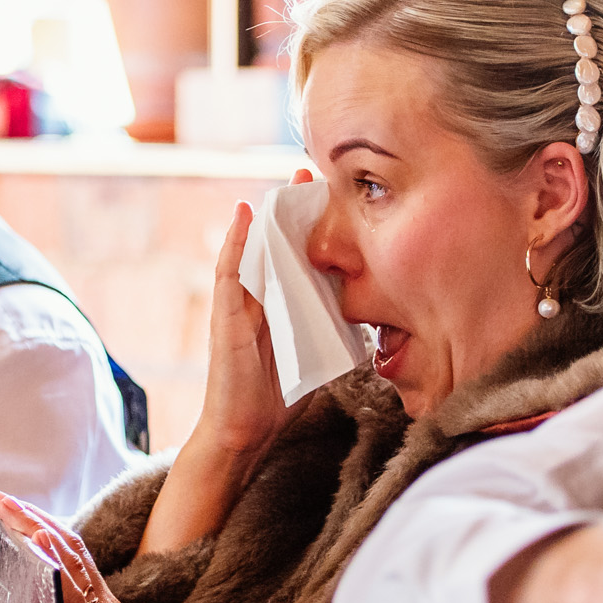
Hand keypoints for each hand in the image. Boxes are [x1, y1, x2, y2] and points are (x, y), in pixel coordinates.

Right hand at [139, 197, 305, 554]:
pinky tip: (243, 212)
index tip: (338, 196)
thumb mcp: (320, 352)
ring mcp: (241, 303)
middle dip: (296, 208)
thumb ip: (336, 329)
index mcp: (286, 304)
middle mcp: (262, 297)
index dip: (317, 225)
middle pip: (279, 243)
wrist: (246, 430)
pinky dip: (235, 241)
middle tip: (315, 172)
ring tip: (286, 183)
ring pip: (256, 249)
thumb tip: (376, 313)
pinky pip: (229, 270)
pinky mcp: (226, 314)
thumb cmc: (279, 397)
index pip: (301, 256)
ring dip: (269, 214)